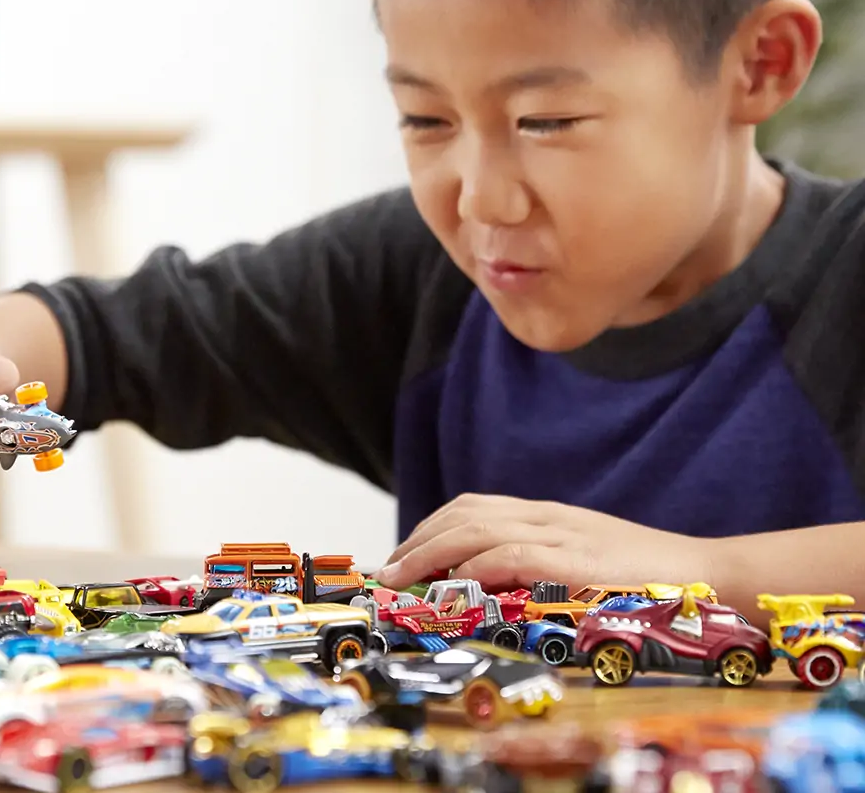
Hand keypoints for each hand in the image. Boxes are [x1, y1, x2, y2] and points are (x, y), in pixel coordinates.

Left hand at [375, 494, 716, 590]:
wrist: (708, 574)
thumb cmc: (647, 577)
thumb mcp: (584, 561)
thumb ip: (540, 565)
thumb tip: (488, 588)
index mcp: (548, 516)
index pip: (473, 507)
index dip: (430, 527)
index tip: (403, 555)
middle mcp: (548, 517)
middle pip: (465, 513)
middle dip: (417, 539)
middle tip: (388, 572)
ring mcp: (563, 535)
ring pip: (478, 529)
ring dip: (430, 552)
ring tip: (402, 578)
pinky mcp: (577, 561)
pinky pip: (516, 555)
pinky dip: (477, 567)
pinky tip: (454, 584)